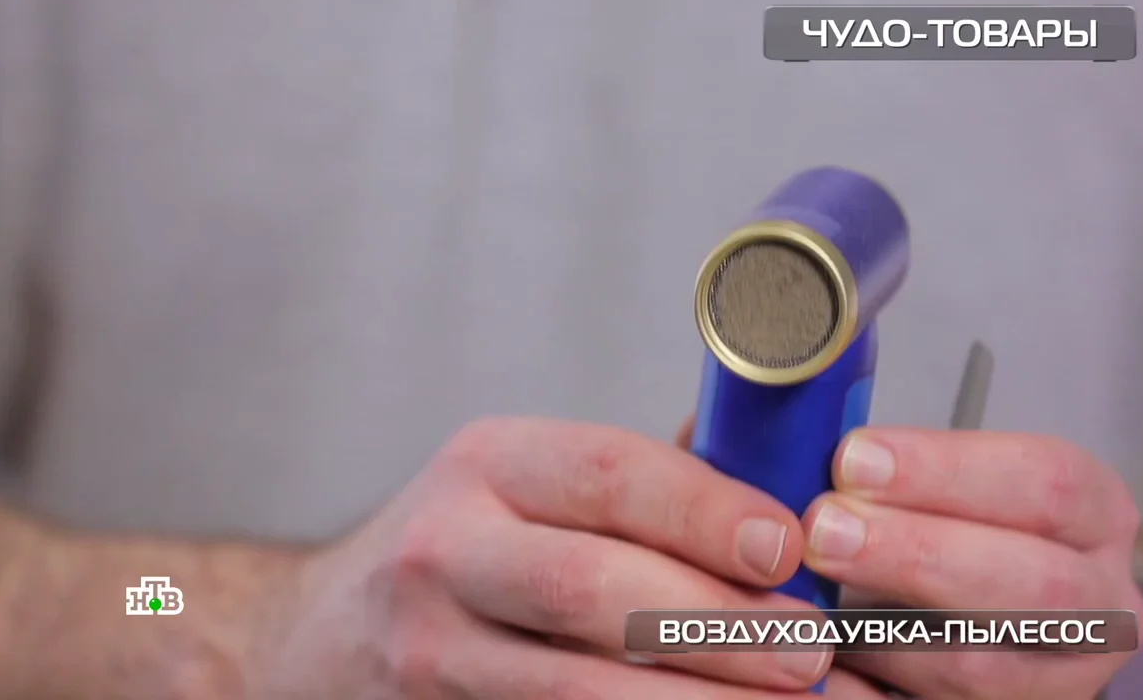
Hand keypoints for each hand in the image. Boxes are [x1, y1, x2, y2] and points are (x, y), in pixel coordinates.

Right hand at [262, 416, 895, 698]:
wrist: (325, 637)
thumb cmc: (465, 548)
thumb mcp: (525, 486)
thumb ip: (638, 482)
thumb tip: (781, 465)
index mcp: (488, 466)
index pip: (607, 475)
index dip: (706, 510)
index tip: (790, 544)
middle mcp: (446, 551)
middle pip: (594, 589)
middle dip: (718, 624)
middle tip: (817, 648)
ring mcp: (432, 650)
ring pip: (578, 689)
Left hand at [801, 428, 1142, 699]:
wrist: (963, 616)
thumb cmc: (947, 529)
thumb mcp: (946, 486)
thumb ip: (895, 470)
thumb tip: (825, 445)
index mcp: (1095, 515)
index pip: (1044, 482)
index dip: (944, 470)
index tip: (854, 459)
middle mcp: (1102, 601)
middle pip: (1031, 582)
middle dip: (918, 552)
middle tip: (826, 528)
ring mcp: (1067, 677)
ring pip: (986, 668)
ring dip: (889, 632)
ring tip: (813, 599)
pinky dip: (877, 680)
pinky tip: (826, 658)